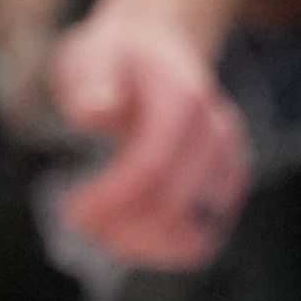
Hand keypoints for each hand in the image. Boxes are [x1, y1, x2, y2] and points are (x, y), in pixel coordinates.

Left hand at [44, 0, 252, 271]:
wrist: (158, 50)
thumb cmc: (116, 59)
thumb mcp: (93, 55)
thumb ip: (92, 81)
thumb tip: (93, 110)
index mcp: (183, 100)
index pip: (151, 169)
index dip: (110, 200)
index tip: (71, 209)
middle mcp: (217, 133)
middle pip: (172, 207)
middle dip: (118, 226)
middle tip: (78, 217)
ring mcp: (229, 161)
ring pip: (195, 234)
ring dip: (142, 246)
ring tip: (104, 230)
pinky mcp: (228, 185)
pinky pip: (204, 238)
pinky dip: (165, 250)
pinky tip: (129, 236)